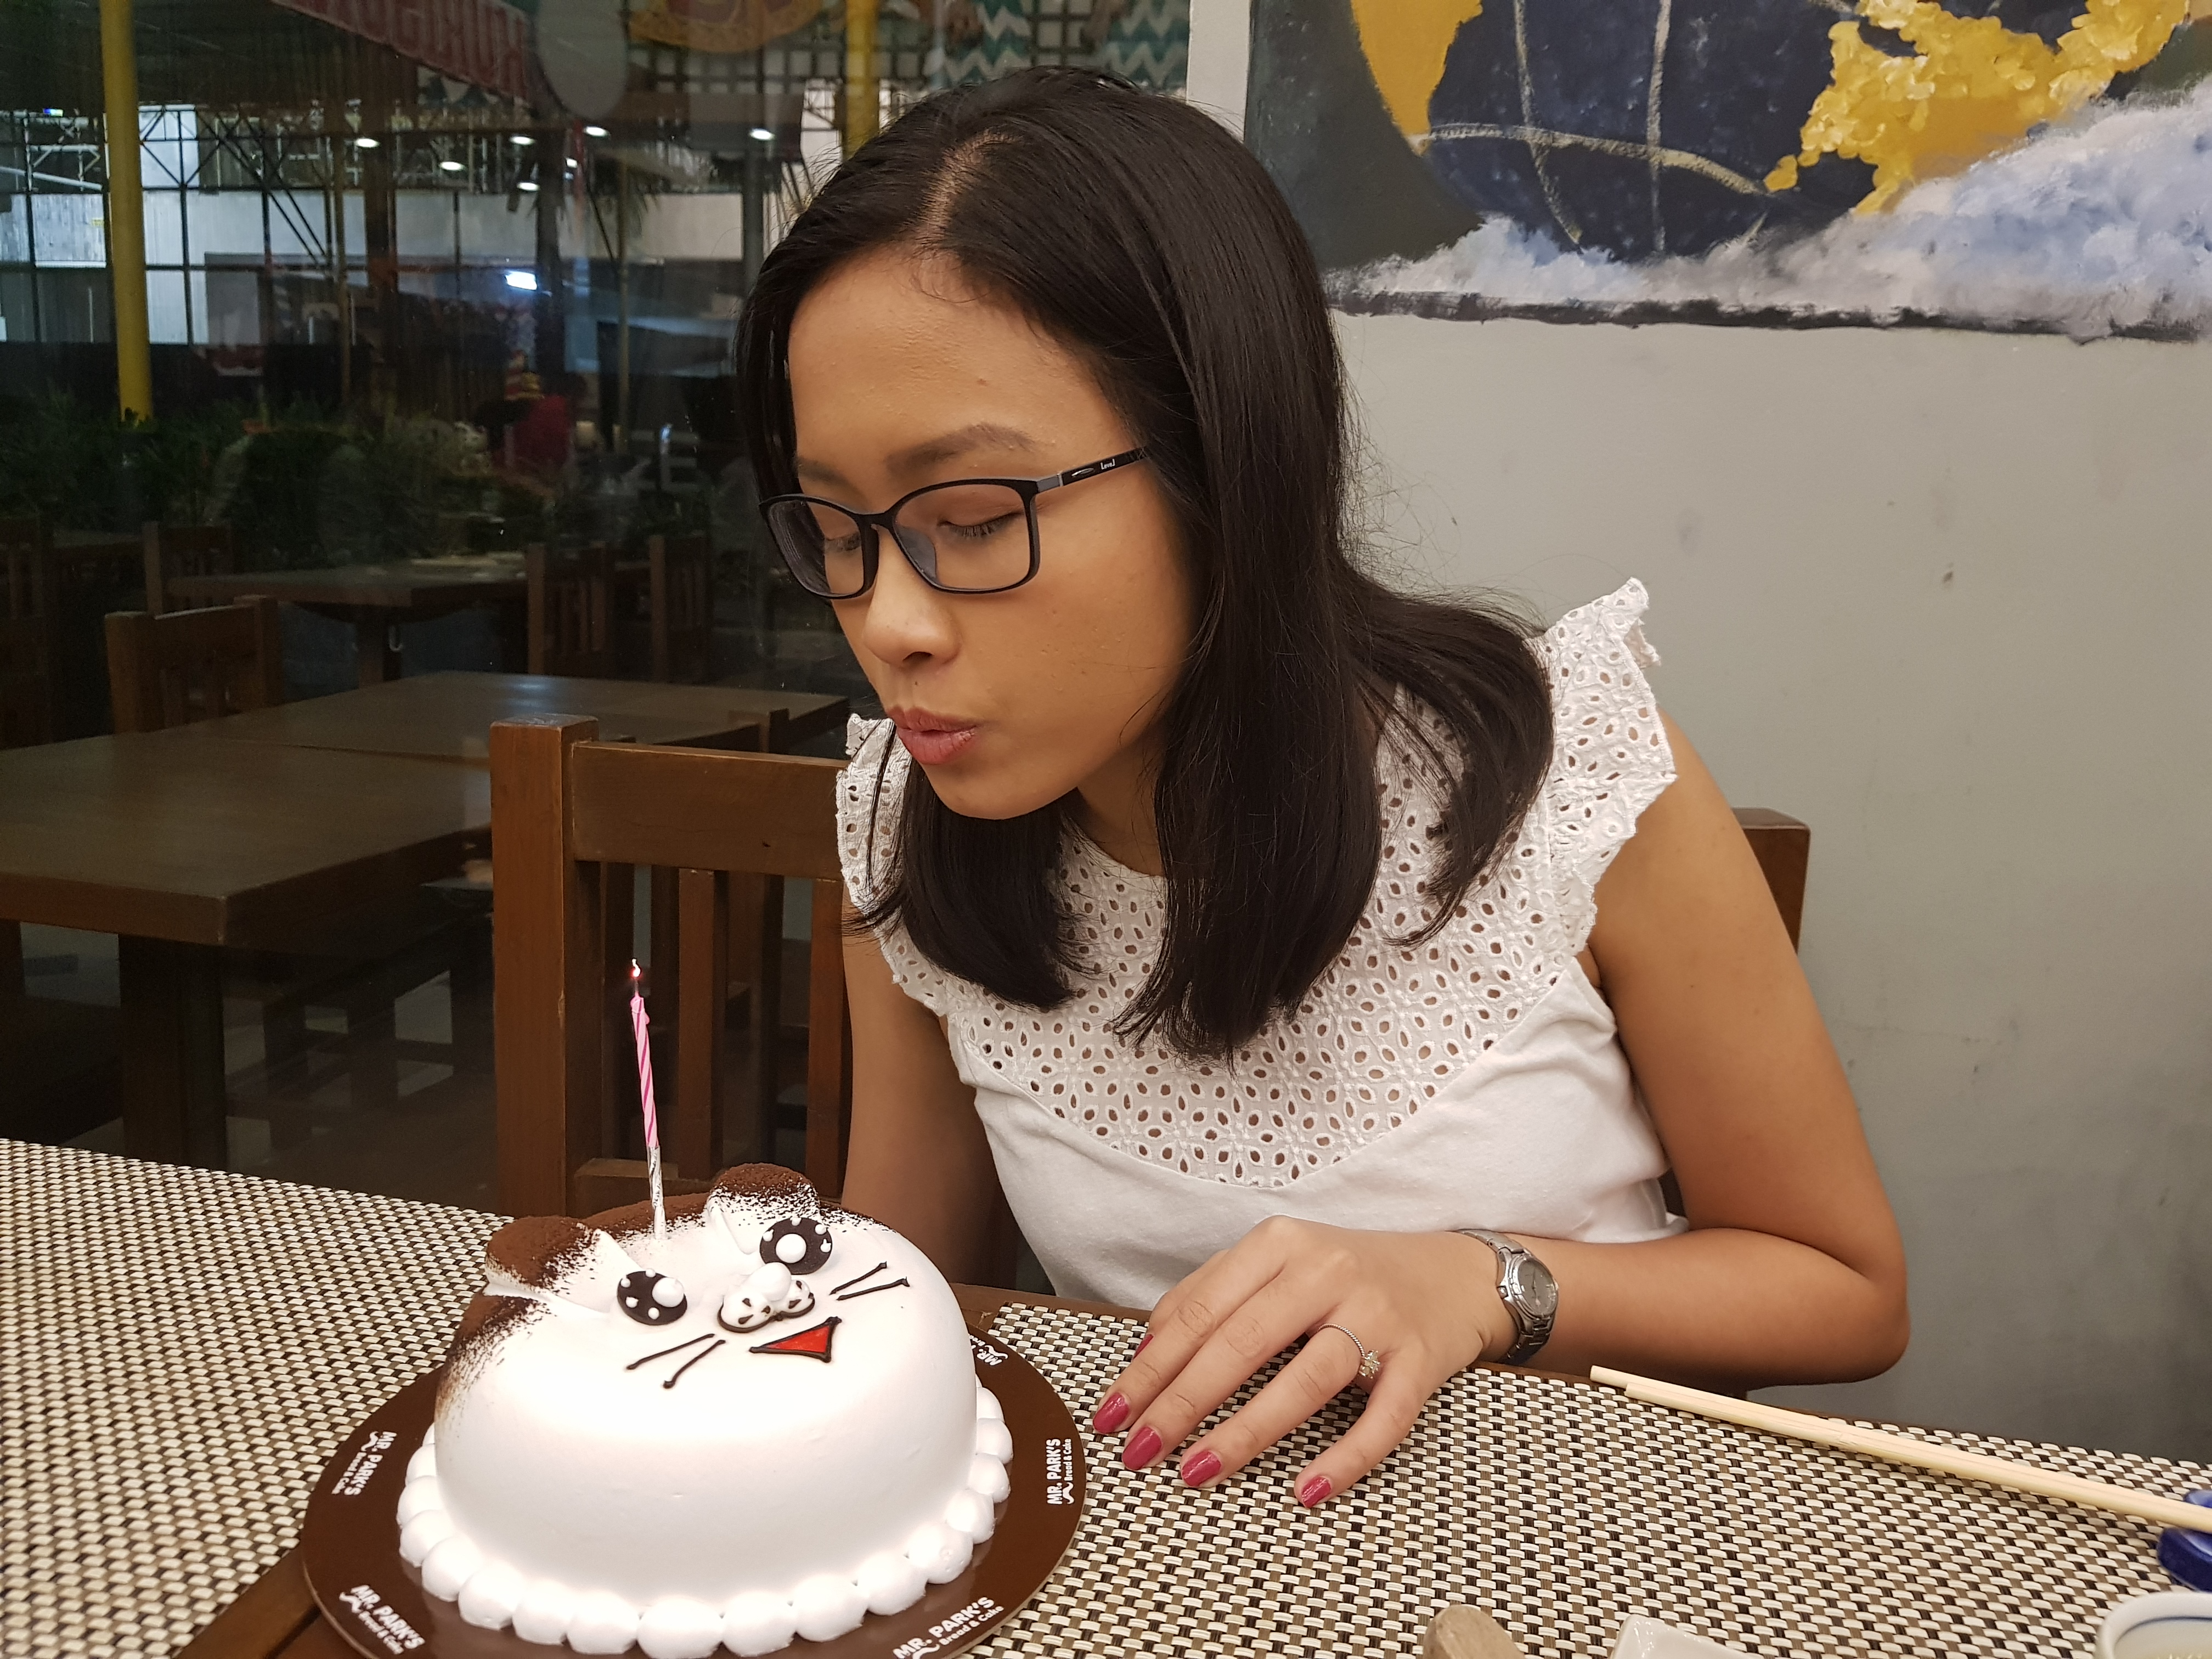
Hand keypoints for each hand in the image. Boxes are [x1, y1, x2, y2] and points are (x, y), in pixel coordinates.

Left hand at [1088, 1218, 1515, 1504]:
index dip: (1150, 1367)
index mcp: (1280, 1244)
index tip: (1112, 1412)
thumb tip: (1146, 1352)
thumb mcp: (1277, 1262)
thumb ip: (1211, 1294)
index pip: (1200, 1310)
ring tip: (1196, 1471)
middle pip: (1242, 1343)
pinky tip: (1306, 1489)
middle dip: (1181, 1403)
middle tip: (1139, 1451)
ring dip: (1245, 1432)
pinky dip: (1346, 1457)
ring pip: (1305, 1379)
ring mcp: (1377, 1315)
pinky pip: (1383, 1419)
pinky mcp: (1419, 1359)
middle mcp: (1326, 1271)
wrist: (1454, 1275)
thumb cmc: (1349, 1276)